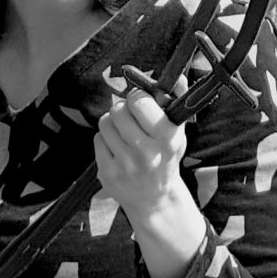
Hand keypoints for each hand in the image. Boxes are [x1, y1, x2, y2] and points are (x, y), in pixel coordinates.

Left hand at [95, 86, 206, 277]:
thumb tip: (176, 78)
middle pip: (118, 110)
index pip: (139, 101)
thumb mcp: (178, 132)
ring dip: (113, 123)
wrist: (155, 199)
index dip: (137, 97)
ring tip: (124, 133)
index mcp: (167, 138)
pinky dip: (106, 140)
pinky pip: (98, 139)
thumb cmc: (166, 157)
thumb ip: (177, 102)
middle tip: (131, 117)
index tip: (141, 101)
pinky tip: (117, 149)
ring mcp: (125, 164)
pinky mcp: (107, 173)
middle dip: (123, 109)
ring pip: (106, 122)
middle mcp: (146, 152)